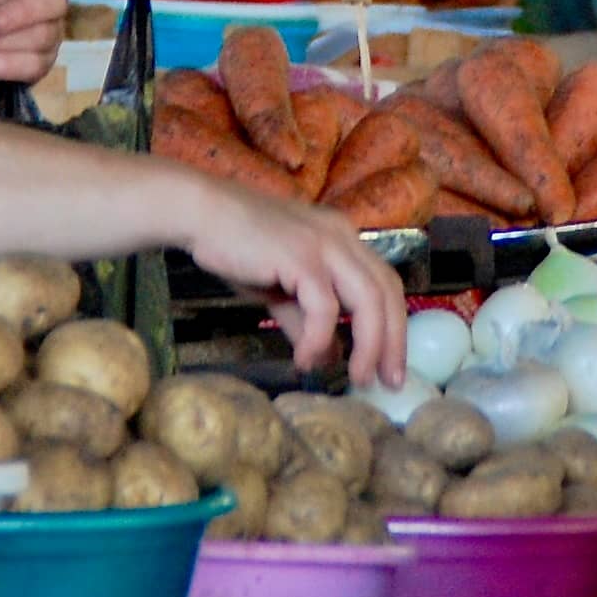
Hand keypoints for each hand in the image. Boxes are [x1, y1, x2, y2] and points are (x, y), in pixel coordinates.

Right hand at [180, 181, 407, 387]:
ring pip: (367, 299)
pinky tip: (306, 359)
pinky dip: (320, 338)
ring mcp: (324, 244)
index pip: (385, 285)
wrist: (201, 214)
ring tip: (357, 378)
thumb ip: (307, 321)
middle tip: (388, 383)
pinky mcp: (301, 255)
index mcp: (343, 240)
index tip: (391, 367)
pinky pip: (324, 306)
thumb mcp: (281, 290)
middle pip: (387, 293)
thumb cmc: (237, 248)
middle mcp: (343, 237)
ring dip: (368, 345)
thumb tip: (328, 358)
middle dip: (393, 342)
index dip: (395, 327)